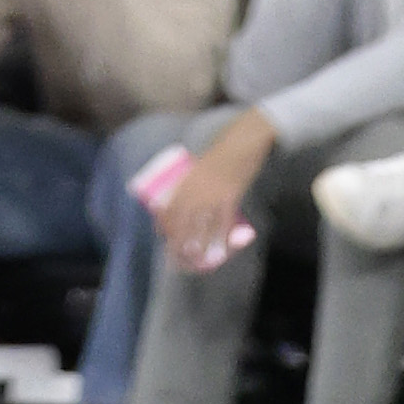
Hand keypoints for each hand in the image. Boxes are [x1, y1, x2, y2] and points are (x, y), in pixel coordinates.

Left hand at [154, 121, 267, 272]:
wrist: (242, 142)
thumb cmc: (222, 152)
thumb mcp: (201, 164)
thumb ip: (194, 180)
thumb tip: (187, 197)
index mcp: (187, 179)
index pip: (170, 206)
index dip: (164, 223)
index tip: (161, 236)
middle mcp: (196, 189)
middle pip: (182, 221)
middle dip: (176, 242)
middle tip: (174, 258)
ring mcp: (213, 194)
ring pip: (201, 227)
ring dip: (196, 246)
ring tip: (193, 261)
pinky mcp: (230, 198)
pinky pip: (223, 224)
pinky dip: (220, 239)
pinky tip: (219, 252)